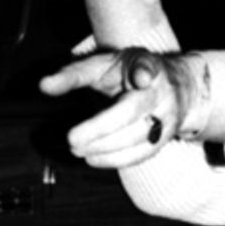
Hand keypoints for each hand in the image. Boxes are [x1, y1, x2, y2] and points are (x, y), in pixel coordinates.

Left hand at [40, 48, 204, 167]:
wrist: (180, 86)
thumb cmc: (132, 73)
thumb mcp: (105, 65)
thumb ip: (74, 74)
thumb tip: (44, 86)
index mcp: (146, 65)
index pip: (145, 66)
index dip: (143, 71)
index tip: (140, 76)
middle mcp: (161, 91)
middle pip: (134, 111)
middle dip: (102, 128)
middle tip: (72, 139)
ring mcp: (167, 116)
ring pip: (138, 136)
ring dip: (104, 147)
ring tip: (77, 149)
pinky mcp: (166, 137)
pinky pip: (142, 153)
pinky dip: (116, 160)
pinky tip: (93, 158)